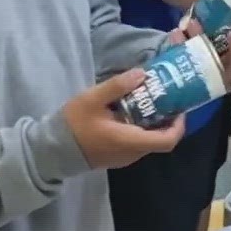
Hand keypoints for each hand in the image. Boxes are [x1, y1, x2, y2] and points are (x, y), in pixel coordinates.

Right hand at [62, 70, 186, 169]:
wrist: (50, 151)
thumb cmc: (72, 125)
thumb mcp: (91, 99)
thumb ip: (117, 86)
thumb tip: (142, 73)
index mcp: (130, 141)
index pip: (167, 141)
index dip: (179, 125)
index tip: (180, 106)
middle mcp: (132, 153)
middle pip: (160, 139)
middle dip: (167, 118)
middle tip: (165, 95)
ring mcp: (124, 157)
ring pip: (149, 140)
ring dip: (153, 122)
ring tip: (149, 98)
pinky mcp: (116, 156)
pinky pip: (137, 142)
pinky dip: (141, 127)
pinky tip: (132, 109)